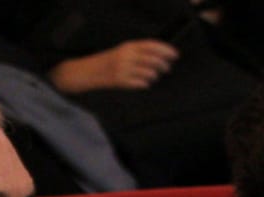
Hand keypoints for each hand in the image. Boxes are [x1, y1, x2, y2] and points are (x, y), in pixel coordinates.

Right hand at [49, 39, 179, 93]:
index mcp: (128, 46)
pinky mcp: (120, 82)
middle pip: (153, 60)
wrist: (87, 72)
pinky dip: (145, 84)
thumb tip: (161, 57)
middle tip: (167, 68)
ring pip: (149, 73)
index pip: (152, 46)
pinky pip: (141, 83)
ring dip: (154, 76)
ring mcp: (123, 69)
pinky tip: (144, 83)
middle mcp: (127, 56)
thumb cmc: (108, 62)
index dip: (166, 50)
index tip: (175, 55)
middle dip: (163, 65)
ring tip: (153, 76)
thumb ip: (139, 52)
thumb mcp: (123, 52)